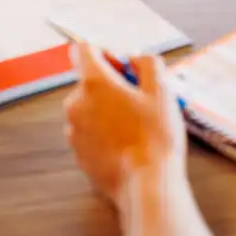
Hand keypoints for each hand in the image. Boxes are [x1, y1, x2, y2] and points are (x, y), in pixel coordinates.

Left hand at [64, 43, 186, 208]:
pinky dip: (102, 133)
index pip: (83, 49)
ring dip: (106, 111)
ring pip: (88, 108)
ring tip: (134, 128)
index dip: (104, 52)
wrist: (147, 185)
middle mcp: (75, 101)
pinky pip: (87, 132)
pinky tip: (125, 146)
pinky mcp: (77, 151)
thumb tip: (135, 58)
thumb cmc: (156, 138)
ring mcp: (73, 128)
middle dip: (111, 87)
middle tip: (137, 102)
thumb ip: (148, 64)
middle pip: (88, 81)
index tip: (123, 69)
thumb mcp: (162, 92)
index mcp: (93, 82)